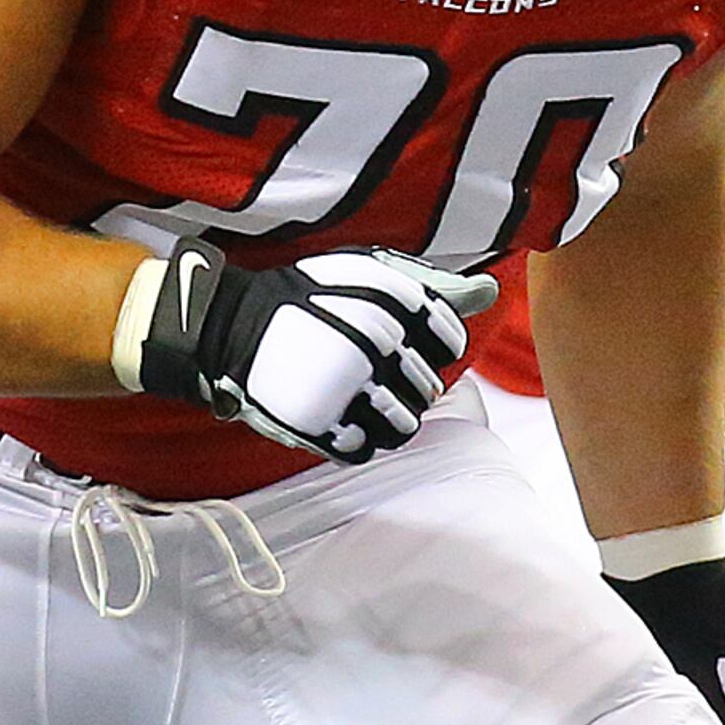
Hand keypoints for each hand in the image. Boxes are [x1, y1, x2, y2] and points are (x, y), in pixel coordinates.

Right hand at [131, 235, 497, 463]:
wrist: (233, 325)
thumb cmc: (309, 296)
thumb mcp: (370, 274)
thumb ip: (434, 285)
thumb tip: (491, 291)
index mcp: (396, 304)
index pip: (449, 341)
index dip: (428, 344)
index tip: (397, 342)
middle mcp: (379, 346)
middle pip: (428, 389)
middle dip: (404, 383)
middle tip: (366, 372)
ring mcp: (351, 389)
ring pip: (403, 428)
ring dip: (384, 418)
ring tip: (355, 399)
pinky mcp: (322, 425)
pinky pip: (364, 450)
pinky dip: (353, 440)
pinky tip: (335, 417)